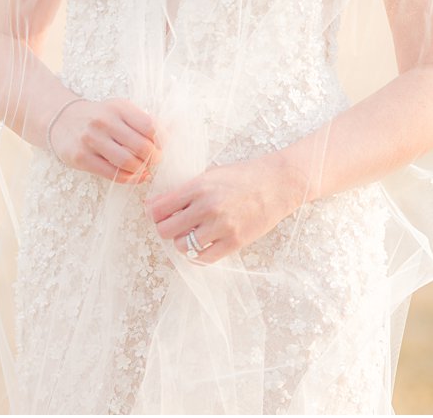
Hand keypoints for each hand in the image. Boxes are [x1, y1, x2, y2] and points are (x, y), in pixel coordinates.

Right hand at [48, 97, 161, 183]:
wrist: (62, 119)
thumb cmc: (99, 117)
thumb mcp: (120, 110)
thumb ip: (143, 120)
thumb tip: (175, 129)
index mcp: (119, 107)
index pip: (149, 126)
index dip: (161, 140)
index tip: (163, 146)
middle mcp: (104, 121)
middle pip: (140, 145)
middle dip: (154, 157)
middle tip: (157, 160)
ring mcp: (91, 140)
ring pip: (127, 161)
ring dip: (142, 169)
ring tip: (146, 169)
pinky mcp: (81, 158)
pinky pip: (111, 173)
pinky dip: (128, 178)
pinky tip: (135, 176)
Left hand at [146, 155, 307, 264]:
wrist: (280, 182)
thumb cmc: (244, 176)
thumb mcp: (212, 175)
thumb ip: (184, 190)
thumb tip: (153, 206)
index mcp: (199, 186)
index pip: (158, 209)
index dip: (156, 214)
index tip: (161, 214)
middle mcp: (208, 207)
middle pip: (165, 230)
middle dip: (166, 228)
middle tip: (176, 225)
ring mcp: (222, 226)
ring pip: (182, 246)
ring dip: (183, 242)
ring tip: (192, 234)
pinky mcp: (235, 241)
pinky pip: (204, 258)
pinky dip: (198, 255)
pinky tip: (204, 244)